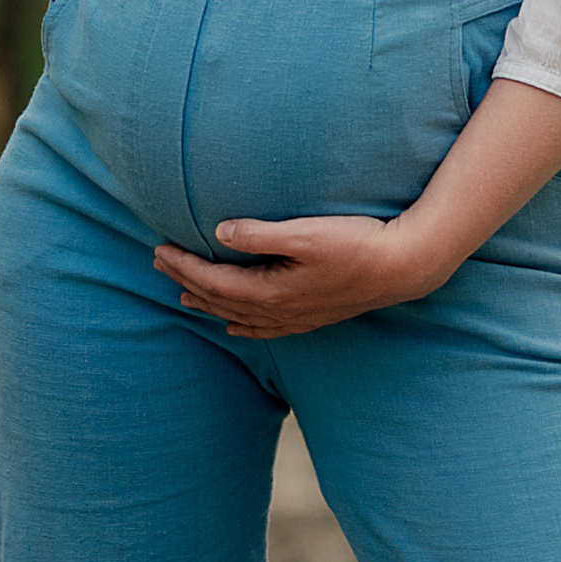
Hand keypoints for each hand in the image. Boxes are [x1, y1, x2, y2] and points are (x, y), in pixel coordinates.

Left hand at [154, 214, 441, 339]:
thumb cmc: (356, 244)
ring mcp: (296, 318)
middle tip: (158, 263)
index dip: (184, 265)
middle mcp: (279, 311)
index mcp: (271, 290)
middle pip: (220, 300)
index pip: (214, 281)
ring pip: (239, 316)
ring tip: (183, 295)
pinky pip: (265, 329)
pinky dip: (243, 326)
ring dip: (208, 304)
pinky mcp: (311, 317)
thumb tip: (220, 232)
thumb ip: (259, 234)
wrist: (402, 267)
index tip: (159, 249)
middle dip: (186, 281)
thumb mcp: (304, 233)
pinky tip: (235, 327)